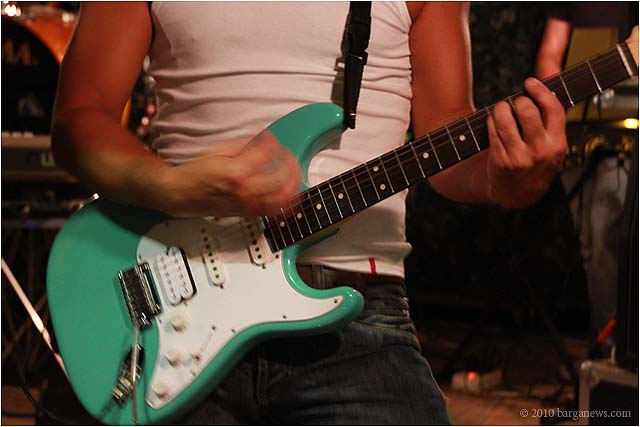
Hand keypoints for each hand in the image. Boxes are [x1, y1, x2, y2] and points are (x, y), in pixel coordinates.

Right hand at [156, 130, 300, 216]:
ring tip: (293, 172)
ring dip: (293, 183)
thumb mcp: (218, 151)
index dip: (272, 142)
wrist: (183, 195)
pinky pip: (276, 209)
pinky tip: (289, 190)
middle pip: (282, 178)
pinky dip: (287, 199)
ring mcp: (250, 204)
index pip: (267, 154)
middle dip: (290, 163)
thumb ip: (243, 145)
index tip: (270, 138)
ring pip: (284, 198)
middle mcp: (246, 191)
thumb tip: (262, 140)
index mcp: (237, 173)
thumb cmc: (197, 174)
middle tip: (288, 155)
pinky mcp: (250, 213)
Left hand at [485, 78, 566, 208]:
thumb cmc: (534, 157)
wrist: (517, 193)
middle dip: (517, 101)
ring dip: (500, 109)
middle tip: (514, 104)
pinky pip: (492, 131)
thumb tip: (553, 59)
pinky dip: (491, 122)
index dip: (541, 91)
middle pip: (527, 110)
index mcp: (558, 143)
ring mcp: (521, 157)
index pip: (554, 109)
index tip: (529, 83)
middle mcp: (542, 150)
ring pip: (506, 119)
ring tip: (501, 111)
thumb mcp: (550, 139)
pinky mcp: (501, 162)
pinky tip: (493, 124)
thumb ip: (550, 109)